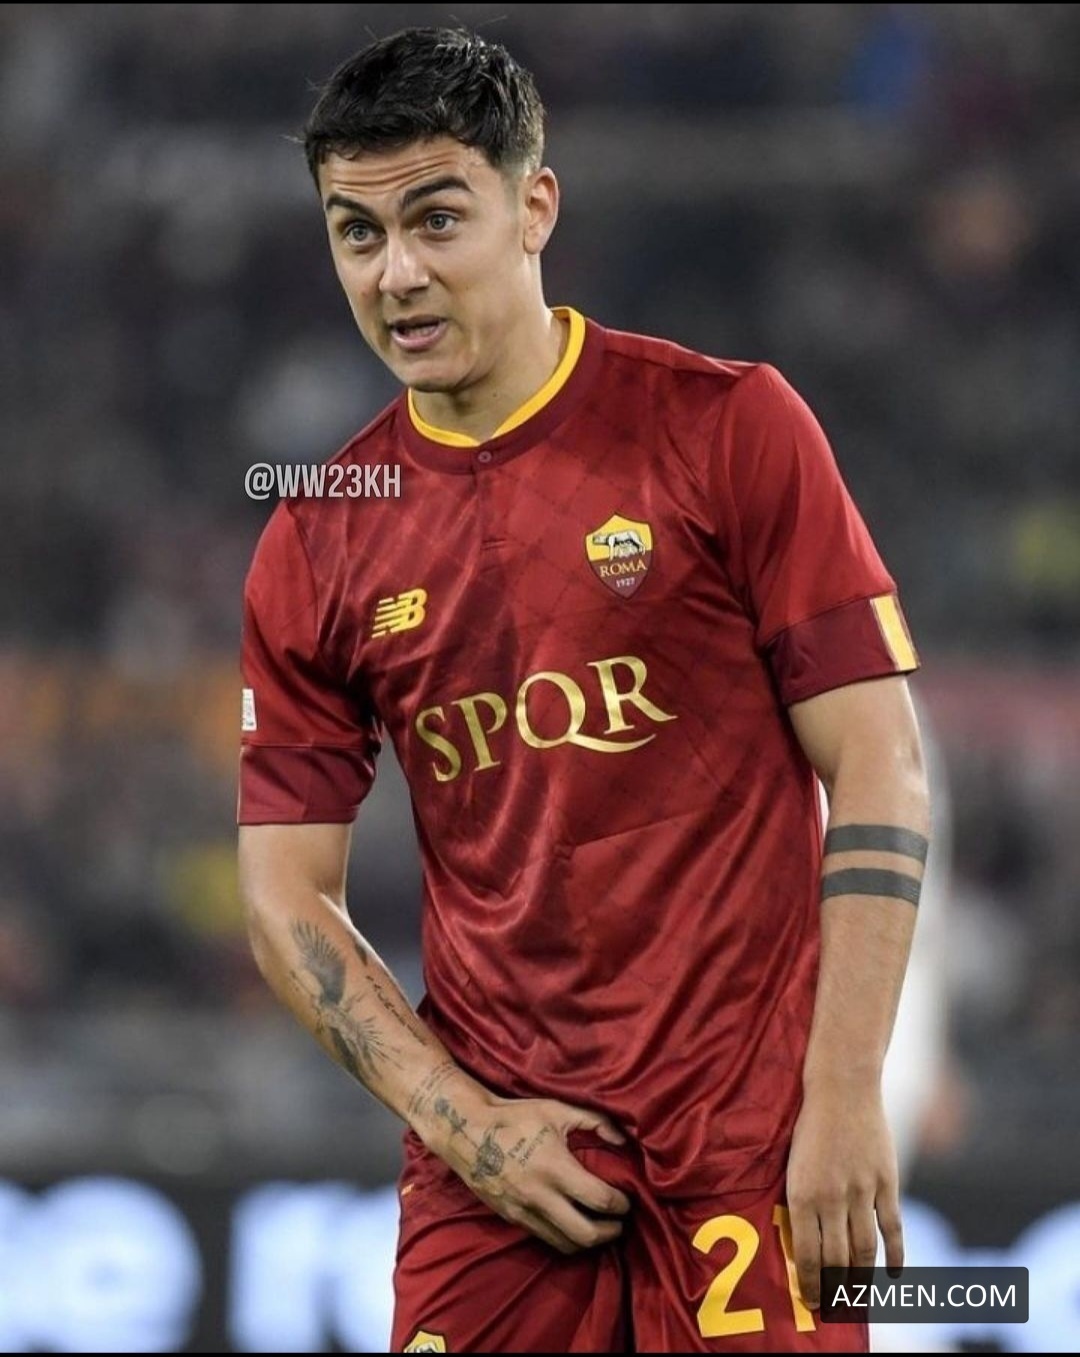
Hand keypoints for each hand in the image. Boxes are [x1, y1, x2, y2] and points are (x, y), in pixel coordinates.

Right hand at [428, 1087, 631, 1254]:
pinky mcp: (512, 1218)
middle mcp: (540, 1196)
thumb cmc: (516, 1117)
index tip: (627, 1200)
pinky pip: (545, 1238)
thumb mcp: (557, 1110)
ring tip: (599, 1227)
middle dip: (610, 1233)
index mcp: (555, 1168)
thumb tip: (623, 1140)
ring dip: (588, 1241)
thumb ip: (595, 1122)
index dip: (620, 1205)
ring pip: (565, 1244)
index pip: (599, 1200)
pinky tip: (572, 1225)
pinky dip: (564, 1237)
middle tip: (619, 1223)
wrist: (468, 1131)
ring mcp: (524, 1211)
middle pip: (585, 1234)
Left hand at [785, 1080, 902, 1308]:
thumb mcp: (792, 1163)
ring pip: (864, 1251)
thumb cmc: (809, 1125)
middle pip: (836, 1261)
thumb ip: (800, 1202)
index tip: (811, 1304)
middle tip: (835, 1311)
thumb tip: (803, 1245)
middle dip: (835, 1291)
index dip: (811, 1286)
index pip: (807, 1256)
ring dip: (862, 1280)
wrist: (841, 1087)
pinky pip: (892, 1229)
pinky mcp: (886, 1182)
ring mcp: (861, 1191)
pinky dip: (895, 1256)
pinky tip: (893, 1275)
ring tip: (858, 1299)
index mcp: (801, 1194)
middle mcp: (831, 1198)